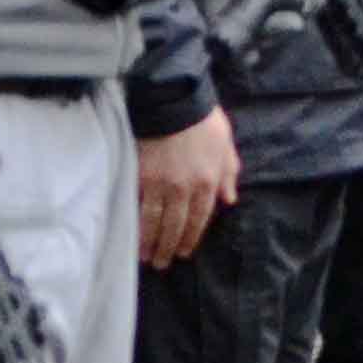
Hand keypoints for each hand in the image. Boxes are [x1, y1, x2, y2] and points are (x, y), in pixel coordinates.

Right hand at [136, 108, 240, 268]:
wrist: (174, 99)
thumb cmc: (203, 118)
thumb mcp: (226, 144)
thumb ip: (229, 173)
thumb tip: (230, 199)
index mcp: (208, 182)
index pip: (199, 218)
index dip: (191, 238)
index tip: (184, 252)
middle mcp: (186, 188)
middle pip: (176, 225)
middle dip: (169, 247)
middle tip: (162, 264)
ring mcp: (161, 184)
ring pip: (155, 221)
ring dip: (151, 242)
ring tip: (146, 257)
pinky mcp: (141, 175)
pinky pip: (138, 206)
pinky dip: (136, 224)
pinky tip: (132, 235)